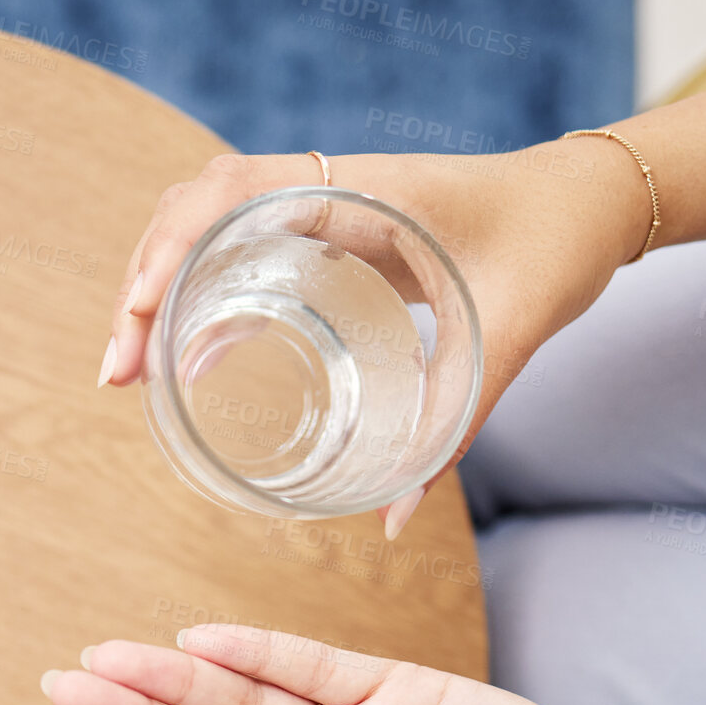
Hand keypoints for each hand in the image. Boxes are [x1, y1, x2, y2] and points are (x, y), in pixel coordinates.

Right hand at [99, 144, 649, 532]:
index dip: (170, 248)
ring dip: (158, 286)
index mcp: (359, 189)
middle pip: (194, 210)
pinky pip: (241, 251)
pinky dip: (199, 295)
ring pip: (205, 227)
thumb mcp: (504, 336)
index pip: (231, 193)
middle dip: (142, 284)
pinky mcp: (326, 232)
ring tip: (130, 368)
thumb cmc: (551, 247)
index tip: (141, 317)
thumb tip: (394, 520)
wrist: (587, 201)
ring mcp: (320, 205)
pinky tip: (184, 358)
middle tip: (118, 372)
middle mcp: (326, 185)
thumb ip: (452, 428)